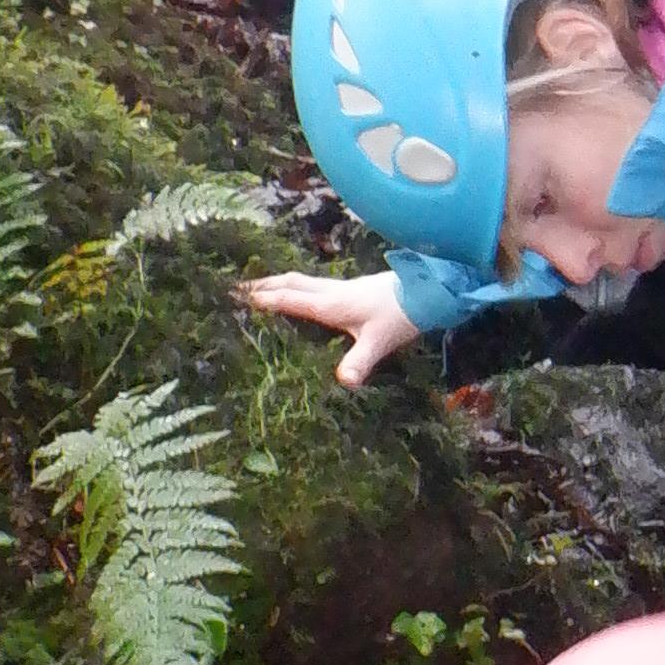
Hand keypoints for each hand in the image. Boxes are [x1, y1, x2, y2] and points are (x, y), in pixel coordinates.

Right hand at [242, 268, 424, 388]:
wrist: (429, 289)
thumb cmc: (402, 315)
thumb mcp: (379, 342)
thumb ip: (359, 362)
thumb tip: (343, 383)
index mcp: (330, 304)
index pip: (288, 299)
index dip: (262, 299)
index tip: (235, 298)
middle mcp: (331, 291)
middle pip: (289, 283)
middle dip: (261, 285)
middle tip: (235, 288)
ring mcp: (341, 288)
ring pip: (301, 281)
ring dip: (277, 283)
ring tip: (257, 288)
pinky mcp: (351, 289)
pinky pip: (313, 285)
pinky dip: (296, 286)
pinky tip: (299, 294)